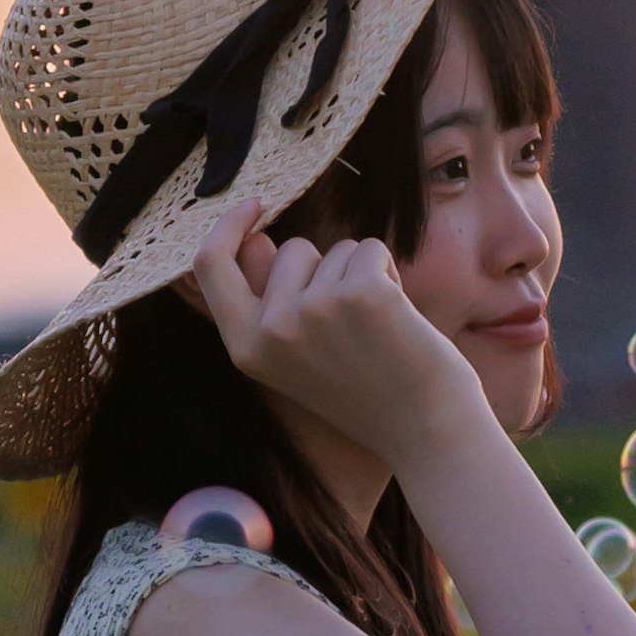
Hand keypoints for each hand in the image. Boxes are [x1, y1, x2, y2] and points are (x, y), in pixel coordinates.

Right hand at [189, 214, 491, 455]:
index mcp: (246, 348)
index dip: (227, 227)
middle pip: (290, 250)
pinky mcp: (362, 293)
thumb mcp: (294, 358)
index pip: (210, 265)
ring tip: (376, 328)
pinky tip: (398, 317)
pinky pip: (370, 248)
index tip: (252, 205)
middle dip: (324, 268)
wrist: (425, 429)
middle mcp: (273, 329)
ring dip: (361, 274)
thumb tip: (256, 240)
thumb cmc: (366, 391)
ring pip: (335, 249)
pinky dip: (389, 271)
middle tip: (350, 325)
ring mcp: (315, 309)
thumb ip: (269, 305)